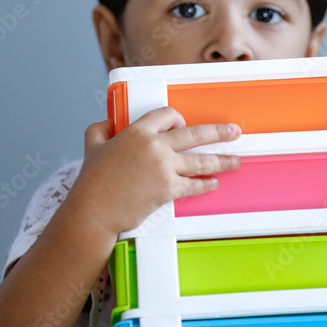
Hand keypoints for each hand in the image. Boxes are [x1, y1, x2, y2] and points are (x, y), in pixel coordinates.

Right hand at [67, 106, 241, 236]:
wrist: (93, 211)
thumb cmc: (91, 182)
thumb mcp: (92, 145)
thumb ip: (101, 129)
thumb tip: (110, 122)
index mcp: (138, 131)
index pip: (168, 115)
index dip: (177, 119)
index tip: (184, 125)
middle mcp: (155, 145)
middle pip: (195, 134)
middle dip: (219, 132)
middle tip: (234, 131)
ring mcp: (164, 167)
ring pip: (201, 161)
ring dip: (222, 160)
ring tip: (235, 160)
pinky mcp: (168, 188)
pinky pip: (194, 184)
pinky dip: (206, 184)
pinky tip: (213, 183)